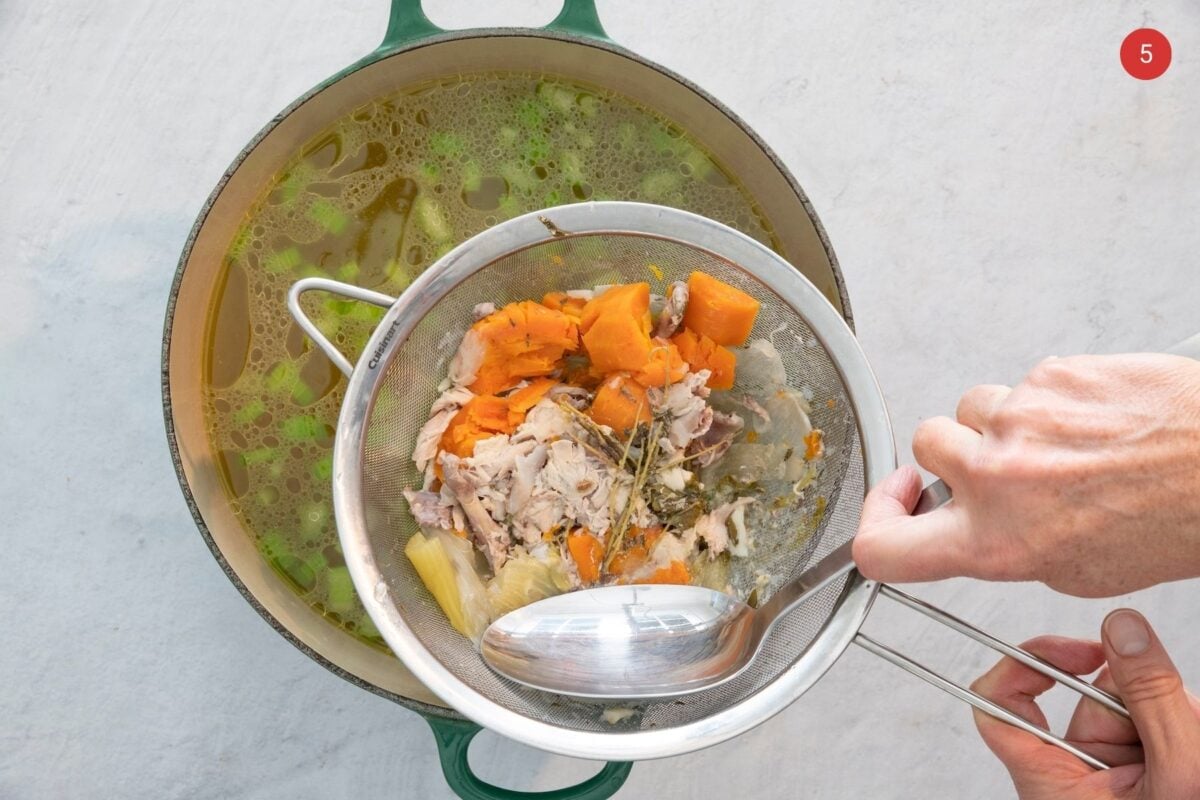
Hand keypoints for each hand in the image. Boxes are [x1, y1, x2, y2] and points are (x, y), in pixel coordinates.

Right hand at [852, 353, 1199, 595]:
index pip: (882, 545)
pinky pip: (1024, 382)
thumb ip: (1004, 546)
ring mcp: (1019, 418)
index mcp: (996, 541)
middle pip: (923, 444)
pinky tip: (1088, 419)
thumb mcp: (1077, 569)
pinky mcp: (1050, 375)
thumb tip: (973, 529)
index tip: (895, 503)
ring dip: (1001, 421)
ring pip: (973, 406)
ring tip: (1057, 440)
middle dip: (953, 450)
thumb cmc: (1174, 520)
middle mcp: (996, 478)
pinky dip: (1048, 398)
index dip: (877, 521)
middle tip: (997, 464)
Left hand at [971, 609, 1199, 798]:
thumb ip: (1150, 696)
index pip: (995, 709)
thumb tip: (1122, 626)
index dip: (1021, 666)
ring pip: (1129, 704)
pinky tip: (1198, 738)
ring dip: (1175, 712)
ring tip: (1196, 742)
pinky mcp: (1141, 763)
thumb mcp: (1179, 772)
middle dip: (1140, 699)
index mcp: (1050, 785)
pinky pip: (1155, 718)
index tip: (1077, 653)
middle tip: (1183, 724)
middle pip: (1086, 699)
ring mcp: (1110, 768)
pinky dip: (1185, 723)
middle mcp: (1073, 773)